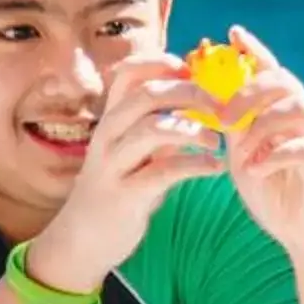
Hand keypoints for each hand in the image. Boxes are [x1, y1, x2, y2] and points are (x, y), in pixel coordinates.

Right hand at [30, 53, 220, 290]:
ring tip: (218, 140)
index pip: (128, 73)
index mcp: (111, 119)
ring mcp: (112, 165)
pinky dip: (196, 165)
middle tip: (221, 106)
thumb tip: (199, 93)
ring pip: (153, 129)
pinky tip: (216, 167)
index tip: (191, 69)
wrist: (82, 241)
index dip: (160, 63)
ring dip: (194, 129)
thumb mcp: (135, 150)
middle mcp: (107, 136)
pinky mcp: (123, 195)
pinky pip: (164, 171)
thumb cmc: (120, 187)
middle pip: (147, 95)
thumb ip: (158, 123)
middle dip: (190, 93)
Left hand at [213, 30, 303, 258]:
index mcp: (285, 114)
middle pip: (285, 82)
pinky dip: (277, 154)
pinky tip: (255, 169)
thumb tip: (208, 96)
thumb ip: (234, 127)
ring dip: (262, 124)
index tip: (231, 34)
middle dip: (250, 90)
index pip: (272, 71)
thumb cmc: (275, 191)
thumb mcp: (244, 154)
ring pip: (298, 108)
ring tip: (239, 148)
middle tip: (222, 114)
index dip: (255, 51)